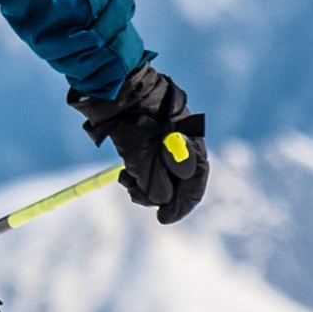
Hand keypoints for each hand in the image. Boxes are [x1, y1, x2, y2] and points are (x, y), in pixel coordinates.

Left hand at [69, 63, 206, 225]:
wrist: (117, 92)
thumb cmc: (133, 123)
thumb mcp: (143, 159)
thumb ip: (157, 183)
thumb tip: (162, 200)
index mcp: (191, 146)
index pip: (195, 183)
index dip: (181, 205)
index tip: (163, 219)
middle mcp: (184, 146)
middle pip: (178, 183)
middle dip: (157, 195)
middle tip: (135, 196)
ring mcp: (168, 145)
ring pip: (161, 178)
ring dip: (143, 186)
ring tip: (125, 179)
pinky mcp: (152, 144)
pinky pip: (150, 169)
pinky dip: (138, 175)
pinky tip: (124, 171)